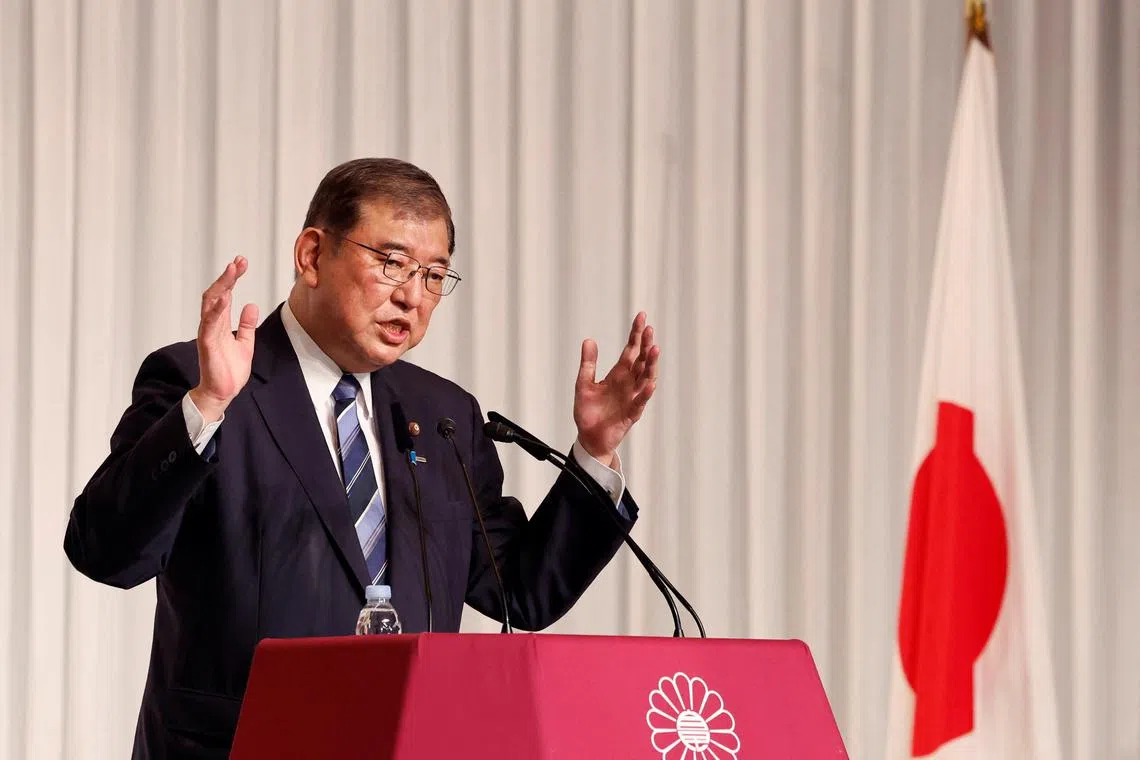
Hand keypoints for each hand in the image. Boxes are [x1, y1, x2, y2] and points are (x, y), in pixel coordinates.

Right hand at [189, 256, 258, 421]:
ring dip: (221, 286)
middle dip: (227, 276)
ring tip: (232, 271)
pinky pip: (209, 323)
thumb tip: (251, 305)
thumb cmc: (230, 370)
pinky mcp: (207, 344)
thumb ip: (246, 325)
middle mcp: (212, 324)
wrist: (223, 392)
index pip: (225, 294)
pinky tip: (224, 297)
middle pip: (216, 293)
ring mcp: (208, 333)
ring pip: (210, 304)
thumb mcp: (246, 343)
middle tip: (238, 261)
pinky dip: (216, 309)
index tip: (241, 262)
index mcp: (220, 323)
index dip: (232, 278)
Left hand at [573, 312, 659, 466]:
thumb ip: (588, 364)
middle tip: (649, 329)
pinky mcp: (631, 413)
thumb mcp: (583, 384)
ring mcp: (632, 398)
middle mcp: (628, 383)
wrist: (589, 438)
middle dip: (646, 345)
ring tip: (654, 350)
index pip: (631, 350)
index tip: (642, 317)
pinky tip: (649, 383)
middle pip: (641, 361)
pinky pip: (640, 402)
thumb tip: (589, 340)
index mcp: (618, 374)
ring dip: (650, 365)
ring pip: (645, 378)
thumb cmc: (588, 412)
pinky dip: (645, 393)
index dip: (636, 334)